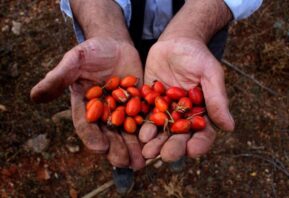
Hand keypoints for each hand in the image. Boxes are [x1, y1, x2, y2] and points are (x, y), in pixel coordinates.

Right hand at [31, 37, 144, 168]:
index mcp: (85, 106)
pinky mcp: (139, 105)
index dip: (92, 137)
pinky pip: (144, 120)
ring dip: (134, 148)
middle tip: (124, 162)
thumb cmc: (92, 50)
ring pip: (127, 133)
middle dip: (116, 149)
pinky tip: (156, 141)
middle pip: (109, 135)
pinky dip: (149, 132)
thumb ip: (59, 77)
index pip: (86, 126)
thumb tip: (34, 96)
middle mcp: (103, 113)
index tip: (100, 147)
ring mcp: (122, 110)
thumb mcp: (75, 60)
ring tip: (142, 162)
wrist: (116, 44)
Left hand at [139, 38, 234, 161]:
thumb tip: (230, 126)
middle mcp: (183, 116)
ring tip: (147, 149)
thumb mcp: (210, 73)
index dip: (199, 144)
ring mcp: (165, 111)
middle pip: (179, 138)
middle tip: (165, 155)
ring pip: (161, 132)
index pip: (203, 134)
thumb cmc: (197, 56)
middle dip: (173, 148)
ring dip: (155, 142)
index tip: (192, 150)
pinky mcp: (149, 103)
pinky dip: (141, 126)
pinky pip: (145, 118)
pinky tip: (137, 132)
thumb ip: (217, 98)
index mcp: (201, 112)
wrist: (175, 42)